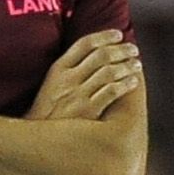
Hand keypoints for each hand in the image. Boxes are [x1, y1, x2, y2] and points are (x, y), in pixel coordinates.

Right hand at [26, 29, 141, 120]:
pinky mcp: (88, 112)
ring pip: (109, 72)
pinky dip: (125, 85)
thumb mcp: (50, 84)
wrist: (37, 140)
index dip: (104, 36)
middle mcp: (68, 79)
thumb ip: (68, 70)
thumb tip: (92, 55)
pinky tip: (133, 83)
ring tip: (136, 65)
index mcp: (58, 69)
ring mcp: (78, 95)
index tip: (118, 35)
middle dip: (121, 50)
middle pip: (101, 55)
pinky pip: (111, 92)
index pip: (84, 43)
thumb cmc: (46, 112)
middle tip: (133, 49)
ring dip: (127, 66)